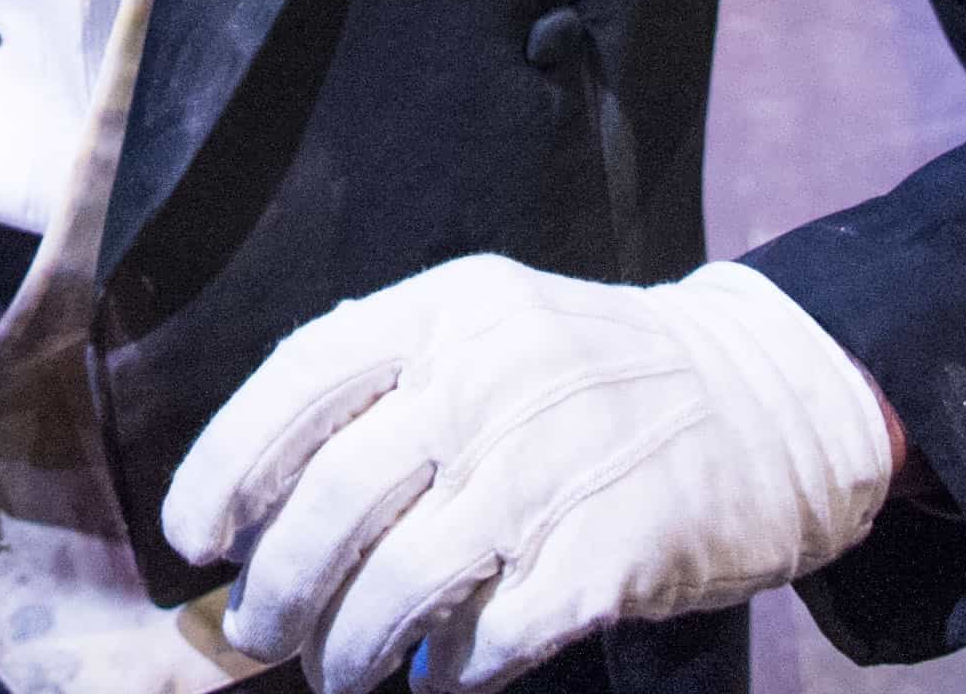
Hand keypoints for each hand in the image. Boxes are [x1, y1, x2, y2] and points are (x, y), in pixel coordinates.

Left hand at [161, 256, 894, 693]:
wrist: (771, 399)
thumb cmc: (602, 375)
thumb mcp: (496, 329)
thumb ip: (393, 385)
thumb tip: (265, 500)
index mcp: (451, 308)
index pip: (300, 377)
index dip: (226, 462)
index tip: (194, 535)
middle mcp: (493, 378)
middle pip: (337, 494)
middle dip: (278, 581)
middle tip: (260, 629)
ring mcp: (553, 466)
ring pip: (402, 577)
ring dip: (349, 642)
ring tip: (337, 669)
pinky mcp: (609, 554)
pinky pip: (493, 636)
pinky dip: (449, 672)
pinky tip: (437, 681)